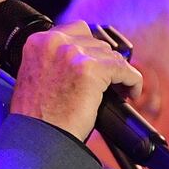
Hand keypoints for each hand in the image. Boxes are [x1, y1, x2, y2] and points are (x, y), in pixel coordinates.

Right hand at [8, 21, 142, 139]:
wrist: (38, 138)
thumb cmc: (37, 117)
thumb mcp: (36, 77)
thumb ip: (55, 61)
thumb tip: (83, 58)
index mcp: (38, 42)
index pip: (77, 31)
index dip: (91, 50)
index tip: (99, 65)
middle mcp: (54, 42)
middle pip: (96, 42)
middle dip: (105, 63)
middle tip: (109, 83)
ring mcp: (72, 53)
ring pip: (112, 56)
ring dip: (118, 73)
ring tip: (119, 90)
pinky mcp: (91, 68)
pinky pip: (124, 69)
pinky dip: (132, 81)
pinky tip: (130, 93)